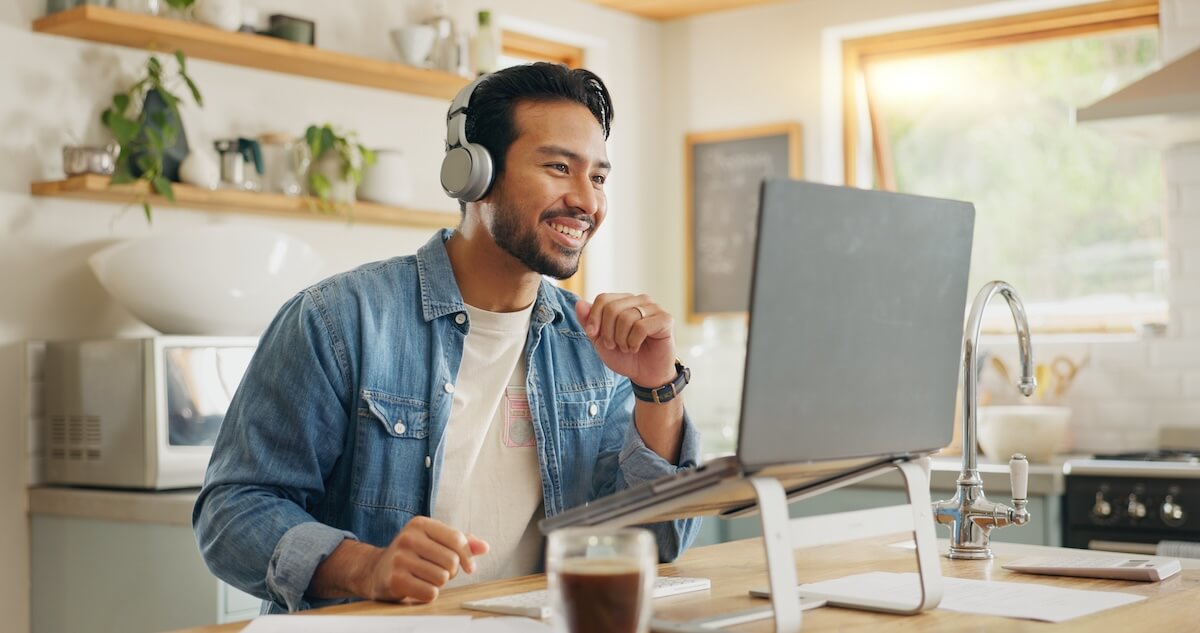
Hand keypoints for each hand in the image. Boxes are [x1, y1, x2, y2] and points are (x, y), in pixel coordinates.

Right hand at [366, 516, 489, 602]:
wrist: (376, 570)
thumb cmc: (412, 554)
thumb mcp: (434, 540)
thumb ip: (461, 542)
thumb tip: (485, 547)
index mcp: (420, 523)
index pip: (457, 539)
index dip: (468, 556)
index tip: (468, 567)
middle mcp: (408, 538)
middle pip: (451, 561)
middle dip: (451, 571)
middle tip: (438, 571)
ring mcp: (400, 559)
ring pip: (442, 578)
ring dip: (439, 583)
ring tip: (426, 577)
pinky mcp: (395, 580)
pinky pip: (430, 592)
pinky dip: (429, 594)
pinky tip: (418, 587)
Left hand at [576, 293, 676, 387]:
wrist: (646, 376)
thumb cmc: (625, 357)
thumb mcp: (600, 340)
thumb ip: (589, 322)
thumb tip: (579, 304)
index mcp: (625, 301)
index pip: (603, 298)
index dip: (594, 318)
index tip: (593, 334)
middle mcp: (640, 300)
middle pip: (612, 308)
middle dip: (607, 332)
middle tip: (613, 345)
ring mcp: (654, 308)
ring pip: (626, 317)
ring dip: (621, 339)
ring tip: (627, 347)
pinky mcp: (666, 319)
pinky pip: (641, 327)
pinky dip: (634, 342)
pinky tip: (637, 347)